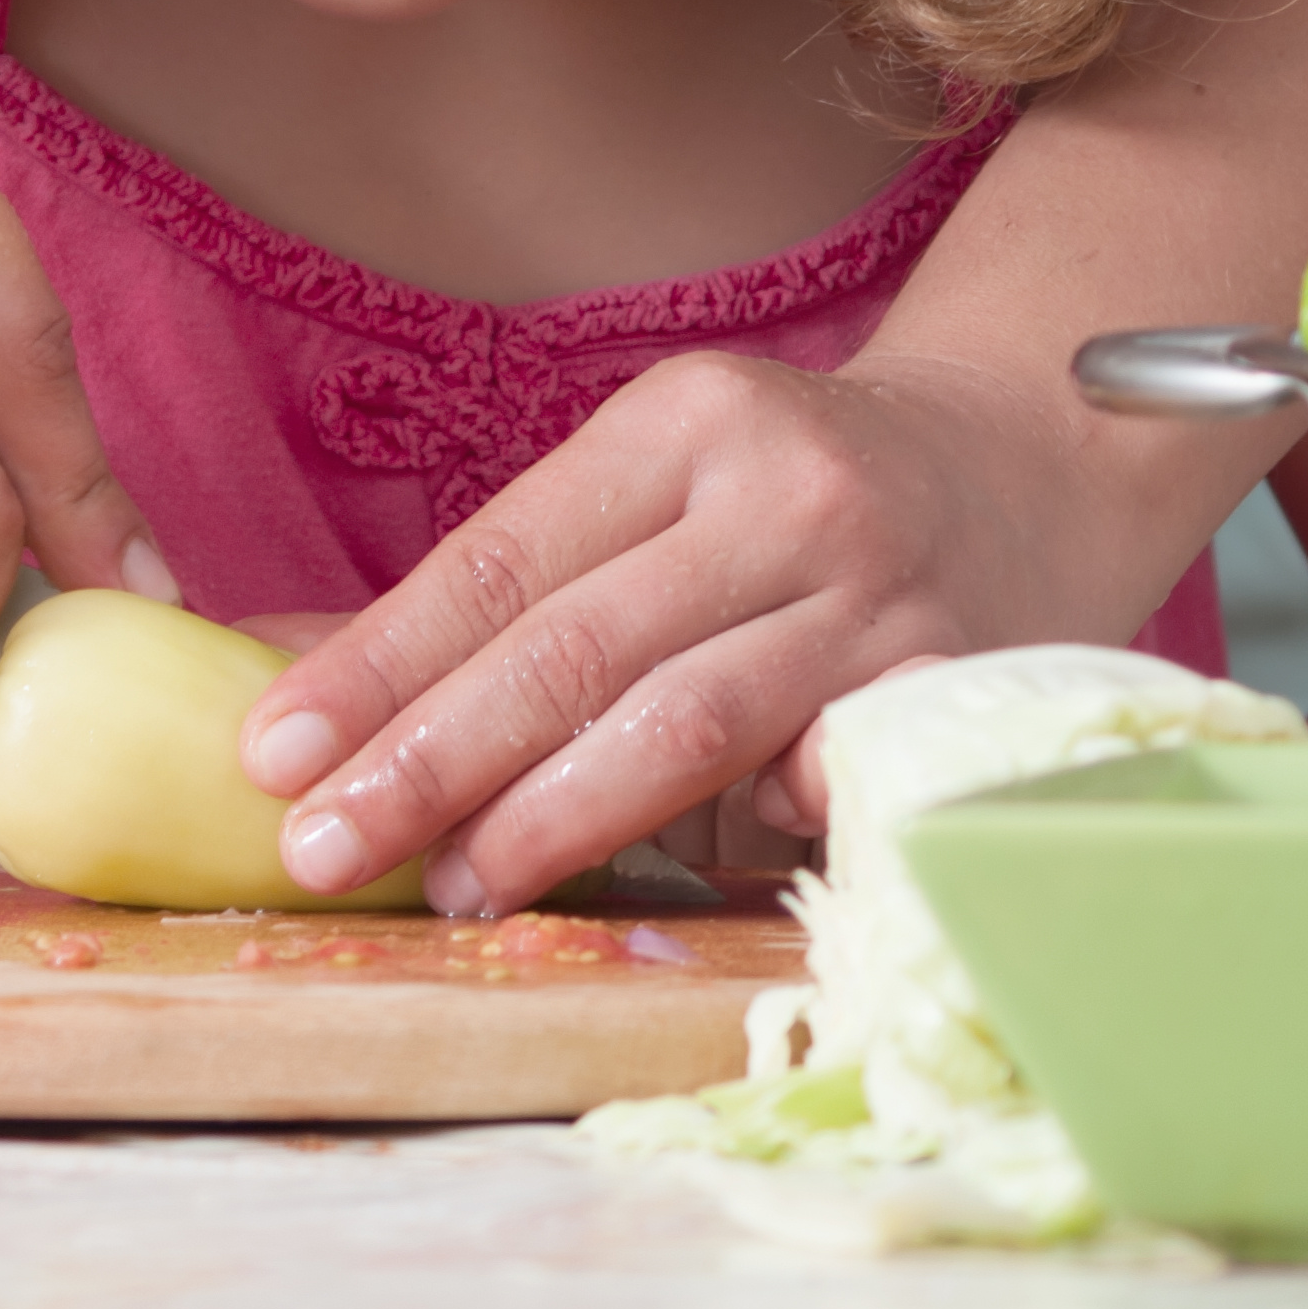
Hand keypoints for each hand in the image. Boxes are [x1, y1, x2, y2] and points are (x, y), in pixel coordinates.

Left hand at [235, 350, 1080, 914]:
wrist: (1036, 461)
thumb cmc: (791, 496)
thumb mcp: (651, 483)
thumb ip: (493, 585)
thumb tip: (271, 663)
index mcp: (682, 422)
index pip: (500, 559)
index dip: (379, 662)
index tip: (272, 753)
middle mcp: (783, 493)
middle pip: (577, 646)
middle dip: (433, 758)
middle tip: (322, 847)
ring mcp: (878, 594)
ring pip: (688, 723)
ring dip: (554, 817)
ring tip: (453, 885)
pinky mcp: (955, 689)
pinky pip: (816, 781)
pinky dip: (735, 837)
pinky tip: (662, 885)